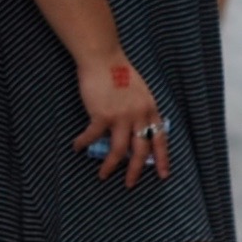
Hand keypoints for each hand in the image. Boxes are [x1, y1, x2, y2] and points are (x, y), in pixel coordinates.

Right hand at [73, 56, 169, 185]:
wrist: (103, 58)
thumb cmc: (119, 71)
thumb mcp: (140, 91)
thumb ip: (141, 111)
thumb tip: (136, 131)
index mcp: (150, 109)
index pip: (160, 139)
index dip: (163, 159)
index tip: (164, 174)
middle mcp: (139, 116)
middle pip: (140, 151)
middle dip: (136, 170)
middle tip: (130, 183)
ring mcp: (121, 117)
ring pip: (118, 151)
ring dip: (110, 166)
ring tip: (103, 175)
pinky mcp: (102, 115)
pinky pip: (92, 137)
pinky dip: (83, 143)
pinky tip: (77, 146)